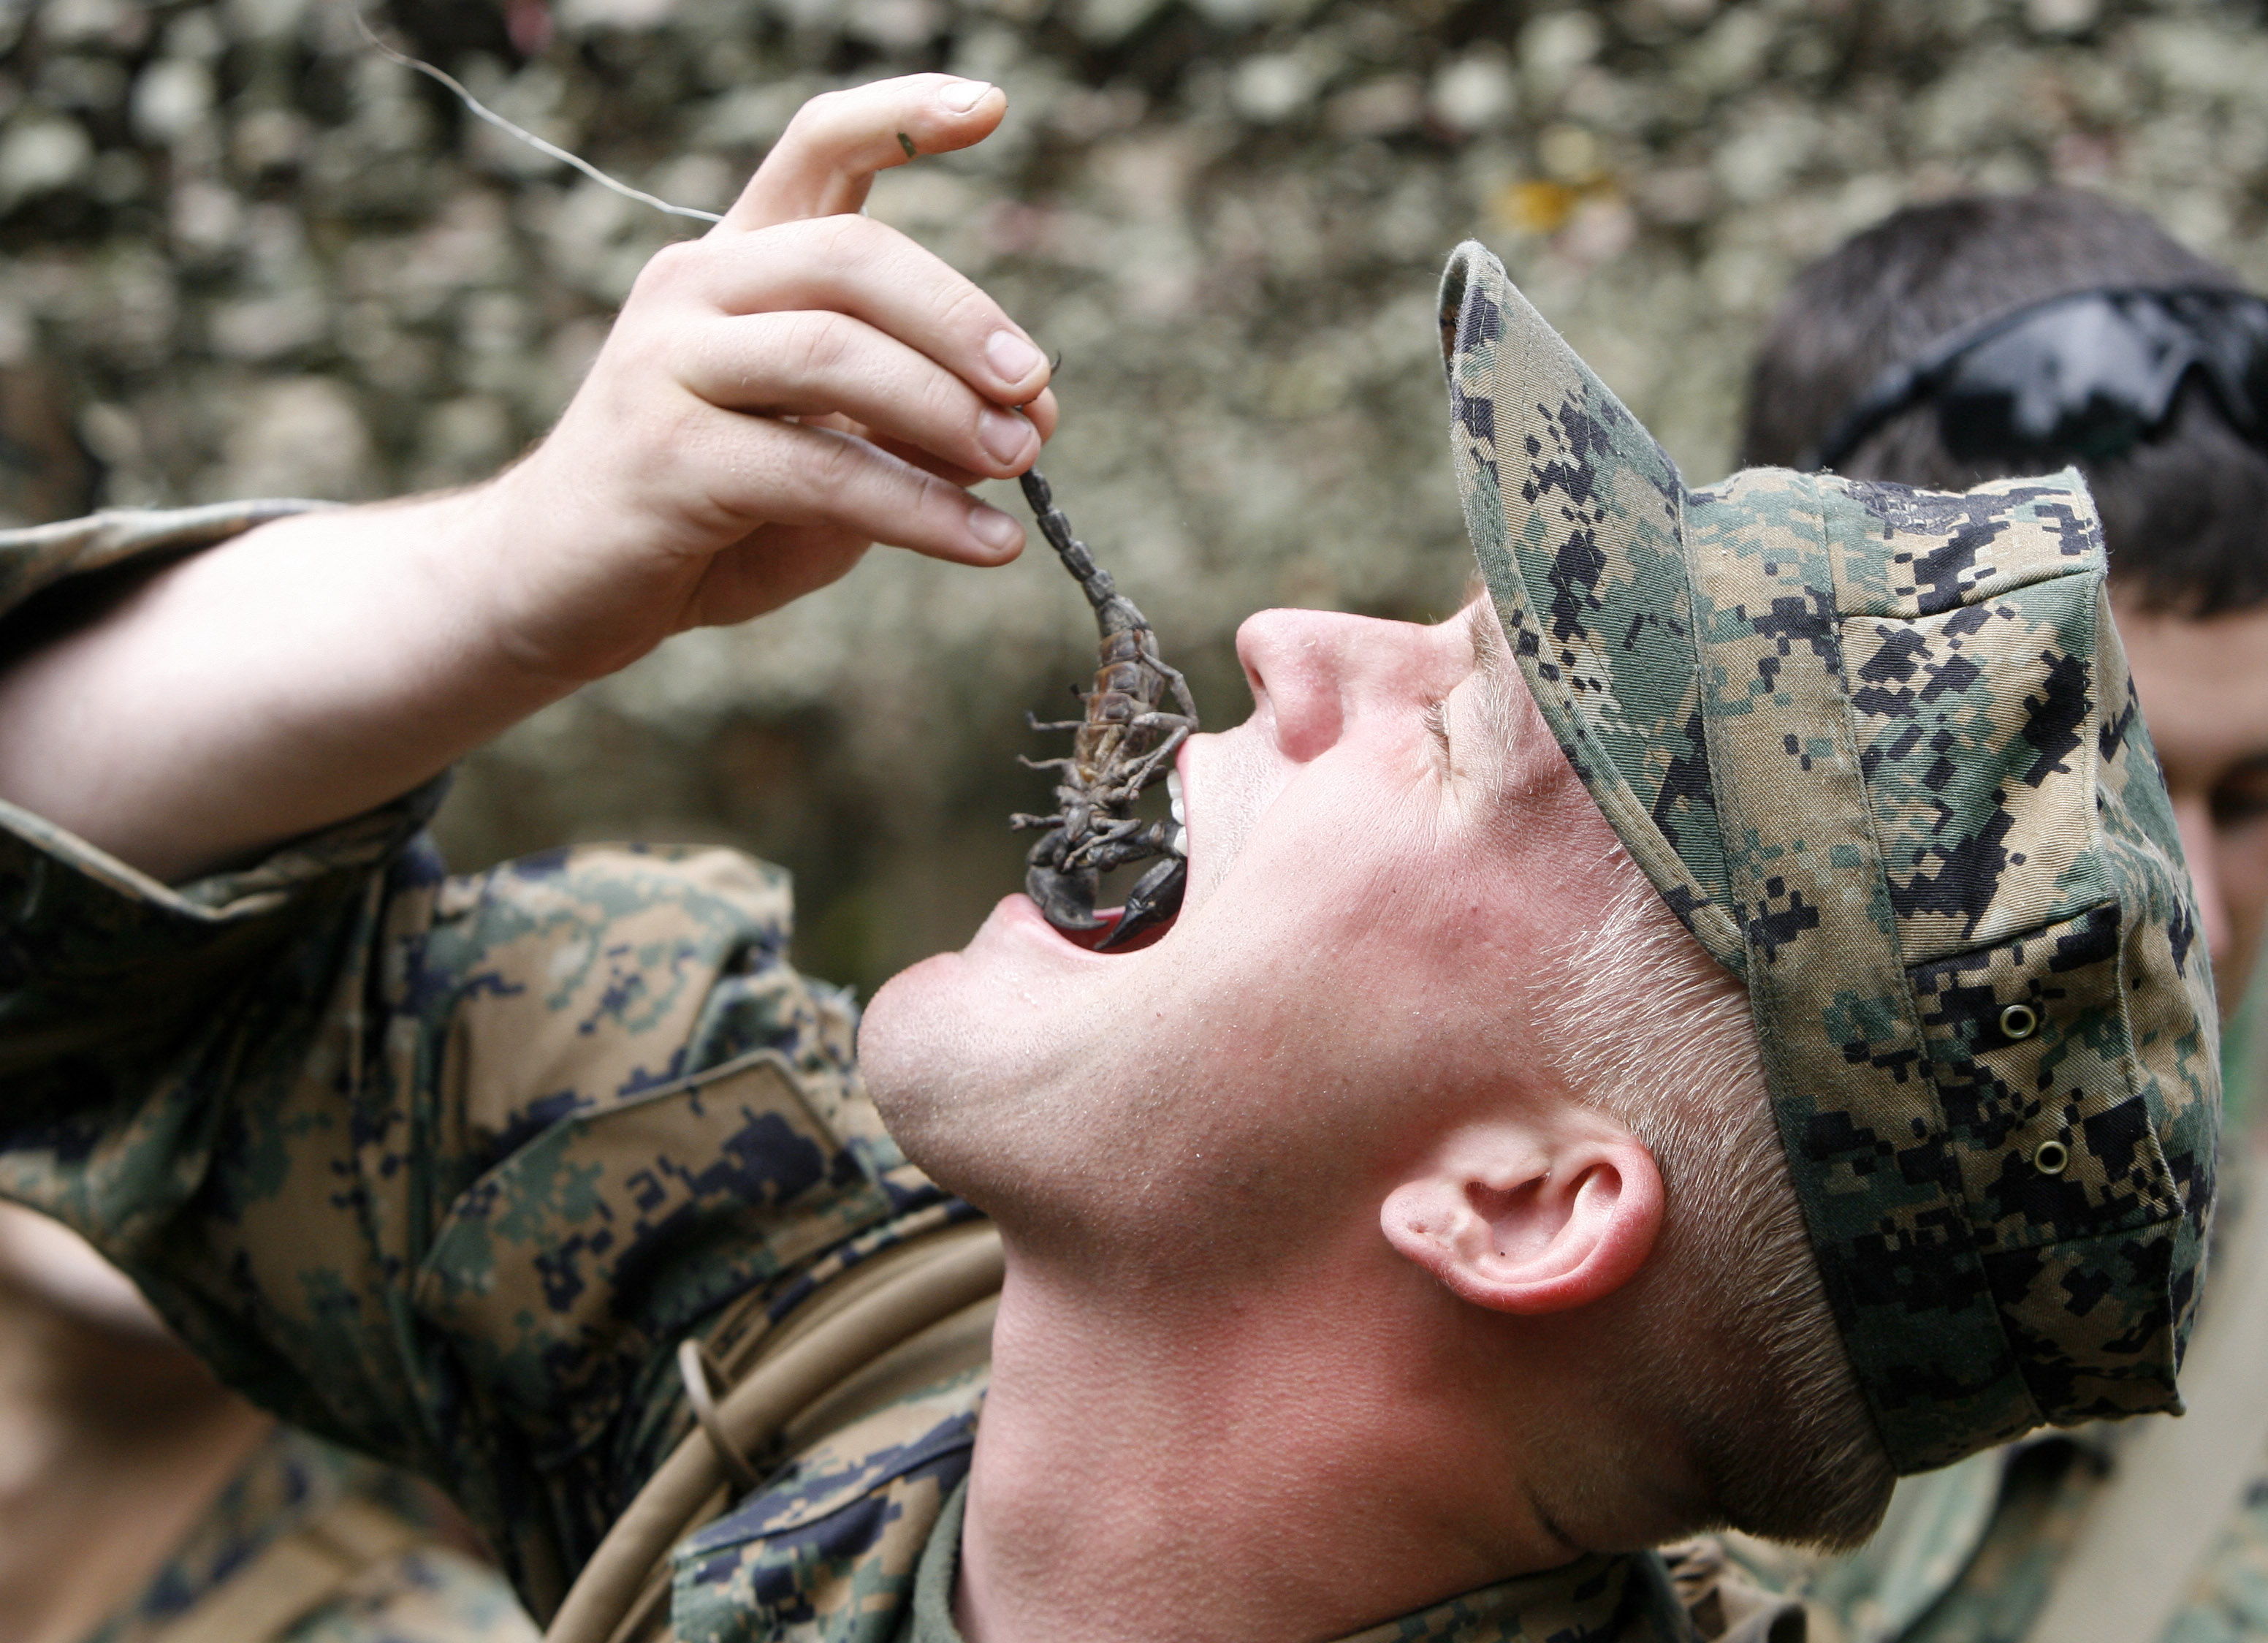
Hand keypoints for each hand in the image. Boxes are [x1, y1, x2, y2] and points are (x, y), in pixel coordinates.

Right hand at [472, 73, 1058, 681]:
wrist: (558, 591)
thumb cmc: (707, 516)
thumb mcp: (827, 458)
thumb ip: (911, 428)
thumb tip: (1029, 422)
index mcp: (736, 266)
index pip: (816, 151)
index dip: (901, 115)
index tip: (992, 106)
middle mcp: (694, 289)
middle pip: (850, 254)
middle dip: (961, 317)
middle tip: (1036, 387)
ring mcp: (666, 365)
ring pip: (833, 352)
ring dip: (946, 409)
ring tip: (1020, 462)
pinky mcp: (665, 458)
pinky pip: (818, 470)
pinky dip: (919, 509)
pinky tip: (987, 543)